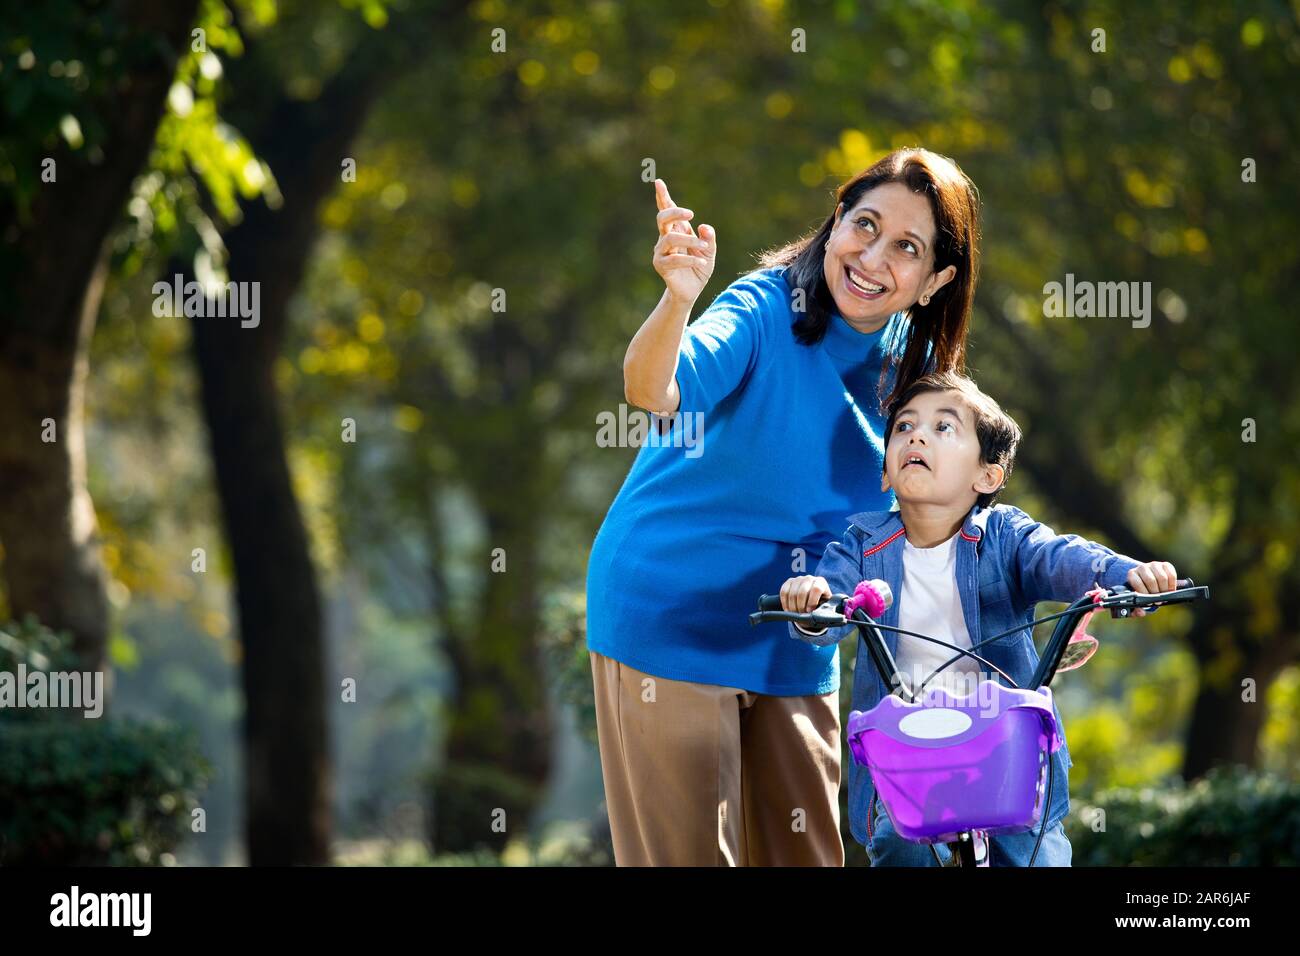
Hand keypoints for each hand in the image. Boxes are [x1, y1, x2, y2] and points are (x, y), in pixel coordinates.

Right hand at [652, 178, 715, 304]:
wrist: (692, 290)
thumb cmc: (698, 267)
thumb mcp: (709, 250)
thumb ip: (709, 237)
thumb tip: (704, 226)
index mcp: (677, 230)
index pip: (667, 210)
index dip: (662, 196)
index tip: (659, 182)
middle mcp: (666, 238)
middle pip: (662, 218)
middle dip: (675, 212)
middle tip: (691, 214)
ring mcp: (661, 252)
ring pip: (670, 238)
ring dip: (690, 240)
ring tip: (703, 246)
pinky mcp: (661, 266)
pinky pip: (674, 259)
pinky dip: (690, 259)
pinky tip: (702, 262)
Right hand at [780, 575, 832, 612]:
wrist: (812, 599)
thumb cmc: (819, 604)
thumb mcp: (824, 607)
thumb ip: (822, 609)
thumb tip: (818, 615)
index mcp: (821, 582)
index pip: (816, 589)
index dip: (812, 601)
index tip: (809, 611)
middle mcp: (809, 578)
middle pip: (802, 592)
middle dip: (800, 607)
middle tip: (802, 615)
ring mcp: (798, 579)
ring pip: (792, 594)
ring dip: (792, 607)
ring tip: (795, 614)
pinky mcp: (789, 582)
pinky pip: (784, 592)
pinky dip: (785, 603)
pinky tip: (788, 610)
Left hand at [1126, 561, 1177, 615]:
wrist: (1148, 580)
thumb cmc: (1142, 591)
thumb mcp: (1137, 599)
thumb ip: (1136, 608)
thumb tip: (1141, 613)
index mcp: (1132, 574)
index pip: (1137, 583)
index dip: (1145, 594)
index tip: (1150, 601)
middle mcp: (1142, 567)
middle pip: (1151, 580)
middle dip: (1156, 593)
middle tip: (1158, 601)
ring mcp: (1154, 564)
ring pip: (1162, 577)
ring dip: (1164, 589)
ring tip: (1164, 595)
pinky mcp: (1165, 564)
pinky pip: (1171, 574)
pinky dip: (1172, 584)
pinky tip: (1170, 590)